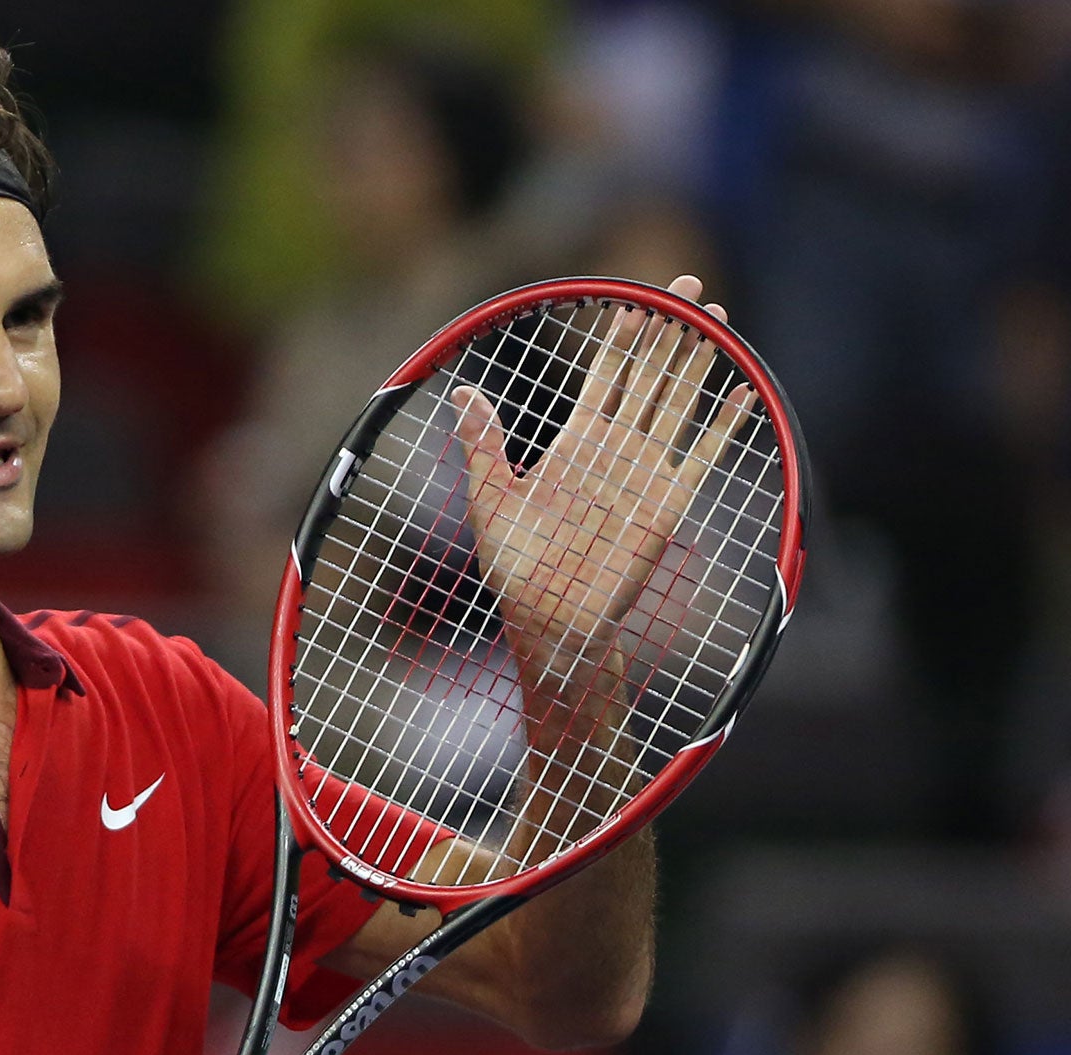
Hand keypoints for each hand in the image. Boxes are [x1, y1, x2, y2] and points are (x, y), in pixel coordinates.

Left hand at [450, 274, 757, 699]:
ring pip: (678, 402)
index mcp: (575, 443)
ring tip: (715, 316)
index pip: (605, 375)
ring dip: (698, 360)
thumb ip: (484, 446)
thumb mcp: (491, 500)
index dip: (621, 336)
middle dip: (668, 329)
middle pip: (649, 375)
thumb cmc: (516, 566)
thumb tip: (461, 392)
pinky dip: (725, 424)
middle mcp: (616, 450)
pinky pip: (704, 456)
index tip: (633, 298)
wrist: (550, 619)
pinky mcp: (669, 504)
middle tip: (686, 283)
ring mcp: (646, 473)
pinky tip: (744, 390)